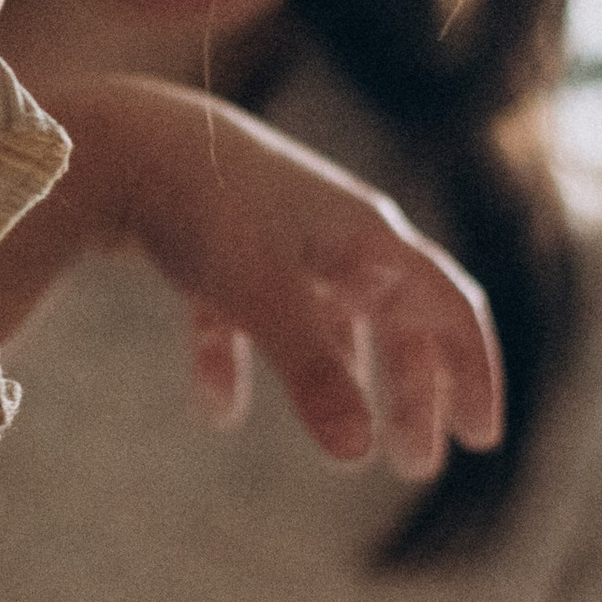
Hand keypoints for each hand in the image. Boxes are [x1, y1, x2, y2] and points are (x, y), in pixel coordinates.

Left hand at [22, 74, 501, 483]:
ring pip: (334, 320)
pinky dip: (244, 362)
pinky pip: (249, 314)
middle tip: (417, 464)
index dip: (472, 372)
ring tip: (354, 449)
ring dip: (347, 382)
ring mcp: (282, 236)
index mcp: (371, 239)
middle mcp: (339, 233)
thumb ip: (314, 374)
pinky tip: (217, 411)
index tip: (480, 438)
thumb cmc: (207, 210)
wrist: (122, 137)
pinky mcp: (223, 243)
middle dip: (413, 393)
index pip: (450, 308)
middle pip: (399, 321)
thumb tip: (358, 455)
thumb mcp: (266, 297)